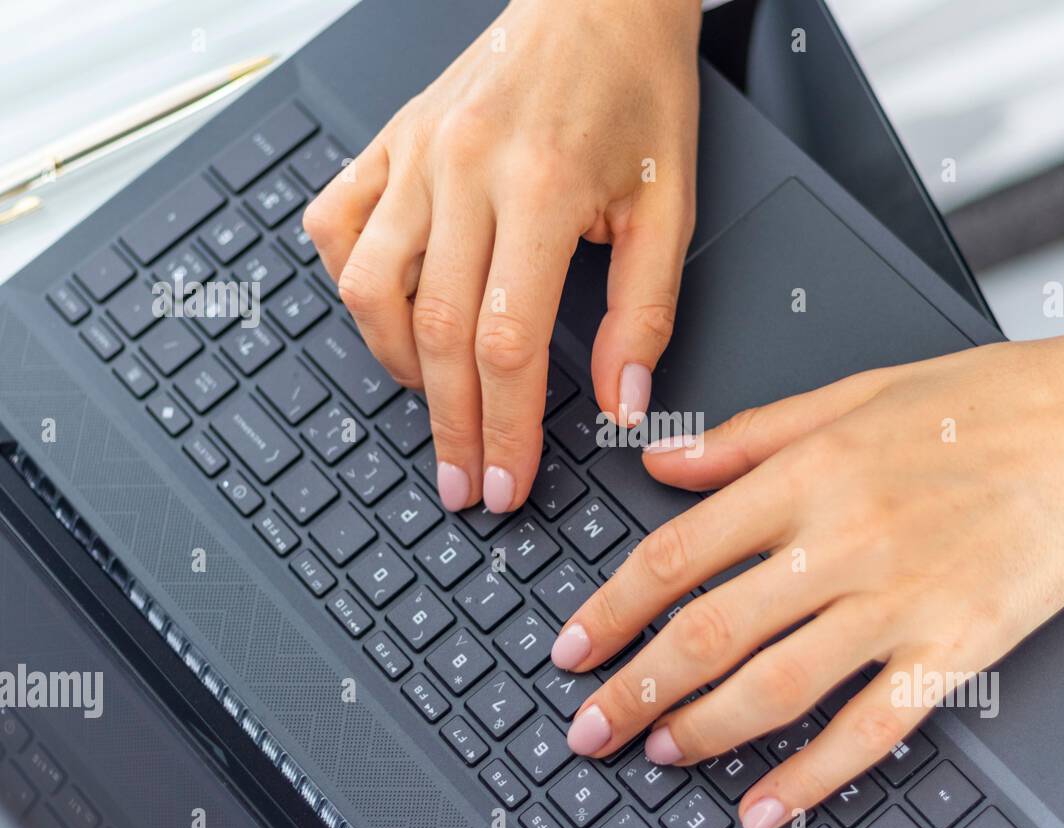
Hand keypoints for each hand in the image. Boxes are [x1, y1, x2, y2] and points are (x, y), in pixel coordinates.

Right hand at [303, 0, 700, 511]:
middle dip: (452, 427)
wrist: (595, 1)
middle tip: (464, 485)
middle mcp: (465, 170)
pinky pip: (334, 222)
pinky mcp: (389, 142)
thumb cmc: (636, 93)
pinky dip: (349, 281)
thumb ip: (644, 313)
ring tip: (436, 405)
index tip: (507, 483)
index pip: (509, 342)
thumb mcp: (670, 206)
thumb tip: (623, 404)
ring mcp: (415, 154)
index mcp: (544, 186)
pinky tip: (385, 313)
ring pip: (368, 286)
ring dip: (396, 365)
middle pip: (435, 332)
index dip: (507, 428)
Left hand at [552, 315, 1063, 827]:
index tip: (573, 645)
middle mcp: (844, 541)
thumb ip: (748, 437)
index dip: (612, 609)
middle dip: (635, 688)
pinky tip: (766, 804)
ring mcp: (901, 601)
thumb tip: (661, 461)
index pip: (678, 555)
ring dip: (702, 731)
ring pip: (776, 687)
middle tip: (589, 725)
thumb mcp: (851, 395)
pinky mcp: (957, 649)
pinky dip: (812, 775)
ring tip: (655, 754)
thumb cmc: (983, 403)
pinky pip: (871, 727)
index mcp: (809, 474)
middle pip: (711, 631)